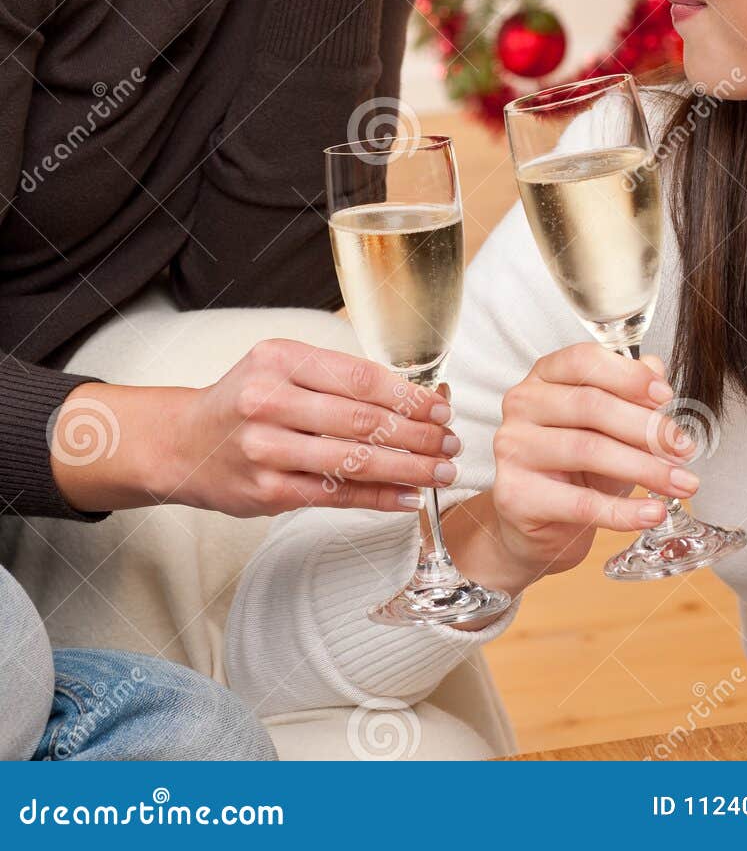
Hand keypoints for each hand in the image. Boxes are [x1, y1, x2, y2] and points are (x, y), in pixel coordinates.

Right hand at [51, 341, 459, 516]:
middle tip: (451, 444)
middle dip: (417, 436)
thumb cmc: (245, 400)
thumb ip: (335, 377)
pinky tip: (407, 498)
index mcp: (279, 359)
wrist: (184, 443)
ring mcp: (267, 449)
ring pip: (353, 462)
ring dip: (407, 470)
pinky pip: (335, 496)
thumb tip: (413, 397)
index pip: (360, 378)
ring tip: (440, 472)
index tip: (440, 408)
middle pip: (362, 421)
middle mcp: (270, 401)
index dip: (408, 396)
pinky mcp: (266, 491)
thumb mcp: (281, 366)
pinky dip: (377, 498)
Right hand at [447, 344, 700, 595]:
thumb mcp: (608, 428)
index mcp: (544, 376)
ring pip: (588, 450)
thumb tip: (657, 371)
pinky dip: (624, 511)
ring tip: (682, 484)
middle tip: (684, 448)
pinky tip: (653, 512)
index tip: (667, 396)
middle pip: (590, 405)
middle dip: (647, 428)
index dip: (629, 375)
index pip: (584, 361)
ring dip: (645, 468)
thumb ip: (630, 395)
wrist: (538, 525)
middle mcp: (522, 404)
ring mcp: (512, 449)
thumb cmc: (576, 468)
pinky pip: (580, 503)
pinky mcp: (515, 495)